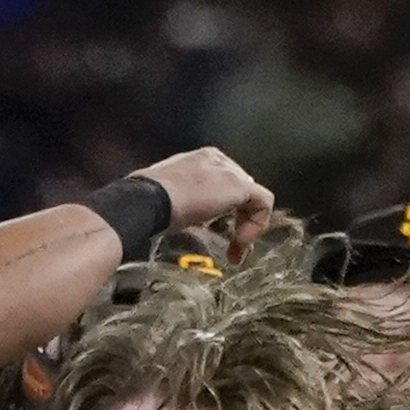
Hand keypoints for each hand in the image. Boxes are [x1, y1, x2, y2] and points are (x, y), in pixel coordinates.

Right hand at [134, 148, 274, 255]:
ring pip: (252, 198)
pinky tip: (240, 244)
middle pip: (240, 190)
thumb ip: (177, 200)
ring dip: (246, 226)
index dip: (223, 210)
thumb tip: (175, 213)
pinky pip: (262, 204)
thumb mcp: (164, 198)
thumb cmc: (146, 201)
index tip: (212, 231)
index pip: (222, 182)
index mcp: (199, 160)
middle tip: (230, 244)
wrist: (148, 199)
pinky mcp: (240, 186)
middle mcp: (217, 160)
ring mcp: (229, 171)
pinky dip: (255, 226)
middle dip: (237, 219)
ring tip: (235, 249)